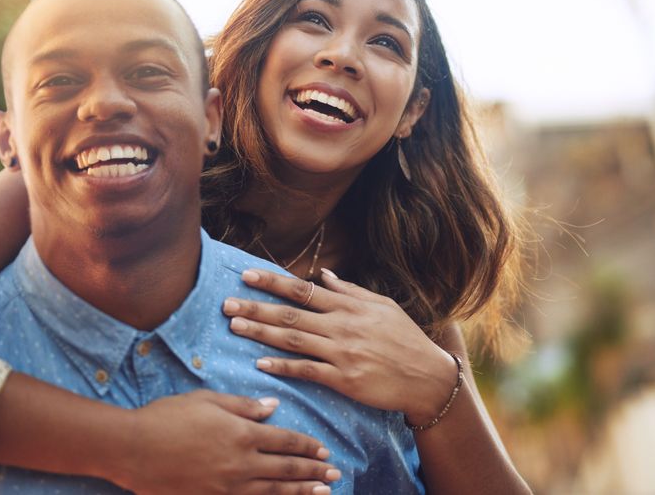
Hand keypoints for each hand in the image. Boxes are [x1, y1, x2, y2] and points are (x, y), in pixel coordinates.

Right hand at [111, 390, 339, 493]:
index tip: (322, 450)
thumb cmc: (166, 417)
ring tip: (321, 493)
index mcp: (241, 433)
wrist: (133, 449)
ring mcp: (227, 486)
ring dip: (300, 492)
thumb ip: (243, 406)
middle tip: (334, 475)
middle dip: (313, 472)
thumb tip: (272, 407)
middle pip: (286, 469)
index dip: (306, 446)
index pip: (285, 440)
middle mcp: (240, 463)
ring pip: (273, 491)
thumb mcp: (207, 401)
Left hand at [222, 268, 458, 426]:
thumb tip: (326, 276)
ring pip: (294, 340)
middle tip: (226, 303)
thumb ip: (351, 292)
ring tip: (234, 326)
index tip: (247, 275)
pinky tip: (261, 362)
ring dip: (261, 333)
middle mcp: (343, 326)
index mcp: (350, 306)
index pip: (303, 290)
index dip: (273, 282)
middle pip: (291, 314)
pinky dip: (283, 366)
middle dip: (256, 307)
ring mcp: (343, 353)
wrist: (427, 377)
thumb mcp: (384, 307)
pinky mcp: (344, 379)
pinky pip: (307, 371)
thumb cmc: (406, 340)